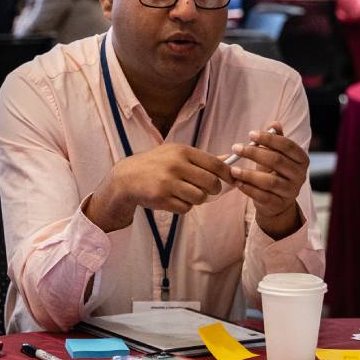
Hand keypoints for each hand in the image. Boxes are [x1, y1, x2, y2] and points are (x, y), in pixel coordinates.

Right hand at [84, 144, 232, 231]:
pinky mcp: (161, 198)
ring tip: (187, 194)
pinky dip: (184, 206)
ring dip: (197, 199)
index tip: (232, 180)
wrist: (127, 177)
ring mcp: (168, 182)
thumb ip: (202, 159)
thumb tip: (228, 160)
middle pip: (210, 183)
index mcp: (182, 151)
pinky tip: (174, 199)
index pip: (215, 164)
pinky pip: (185, 208)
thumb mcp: (177, 154)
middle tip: (207, 190)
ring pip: (199, 197)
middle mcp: (176, 165)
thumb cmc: (156, 164)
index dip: (227, 174)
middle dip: (213, 190)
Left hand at [224, 122, 307, 239]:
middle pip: (277, 161)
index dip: (269, 138)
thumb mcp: (276, 155)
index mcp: (301, 159)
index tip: (250, 134)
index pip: (287, 146)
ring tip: (233, 169)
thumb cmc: (275, 173)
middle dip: (254, 153)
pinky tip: (237, 183)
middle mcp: (300, 176)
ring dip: (248, 174)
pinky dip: (248, 189)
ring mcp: (290, 192)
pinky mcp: (279, 204)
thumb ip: (276, 140)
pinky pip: (262, 196)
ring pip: (269, 181)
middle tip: (236, 148)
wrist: (277, 202)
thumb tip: (275, 124)